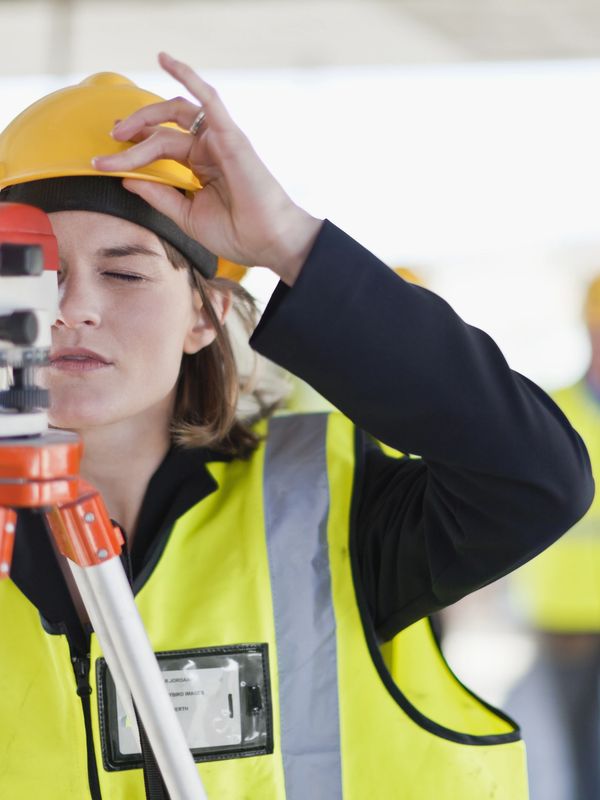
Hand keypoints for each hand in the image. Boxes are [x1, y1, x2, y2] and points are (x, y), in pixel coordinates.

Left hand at [92, 52, 321, 284]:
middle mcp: (210, 148)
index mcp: (202, 166)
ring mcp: (220, 139)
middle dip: (133, 131)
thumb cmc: (237, 232)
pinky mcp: (230, 136)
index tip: (108, 154)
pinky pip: (208, 99)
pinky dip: (189, 76)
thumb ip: (158, 196)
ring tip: (121, 131)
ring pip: (175, 116)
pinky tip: (166, 60)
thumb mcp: (186, 215)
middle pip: (163, 128)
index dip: (134, 145)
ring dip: (145, 116)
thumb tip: (126, 179)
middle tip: (110, 143)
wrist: (268, 242)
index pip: (161, 145)